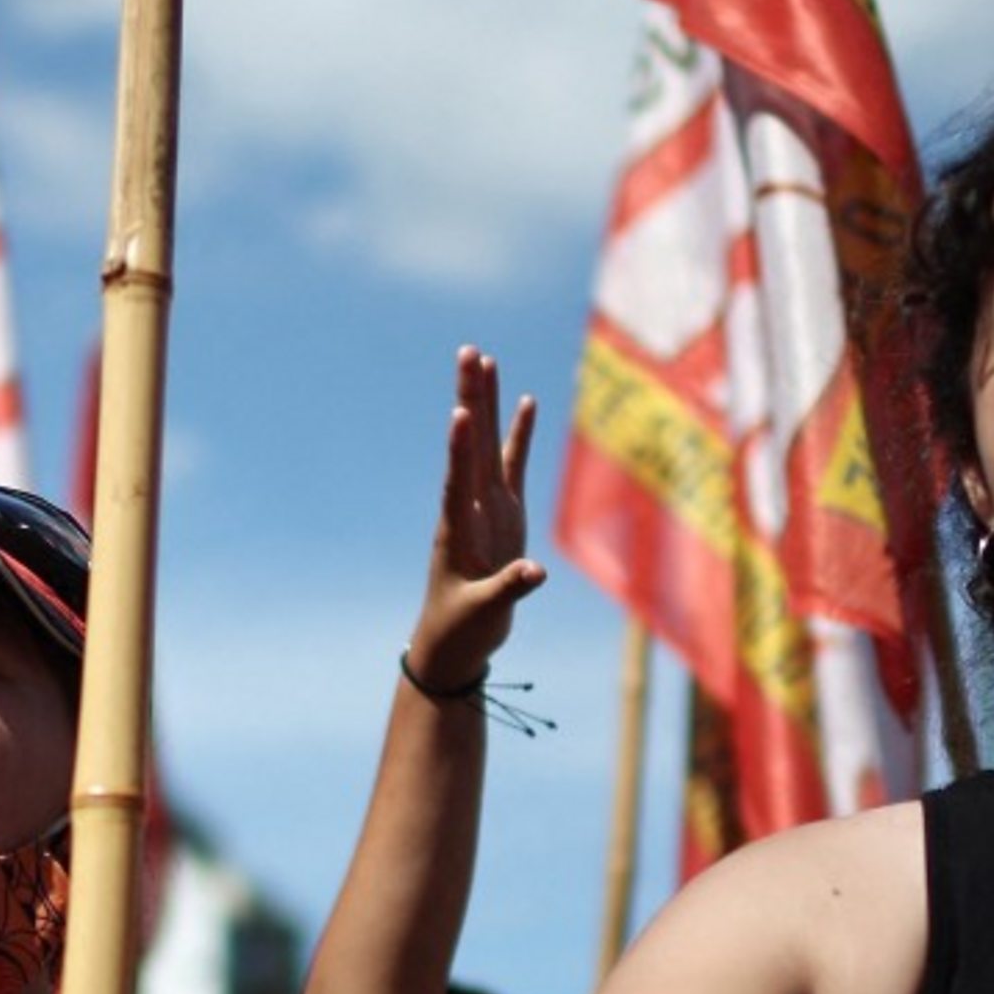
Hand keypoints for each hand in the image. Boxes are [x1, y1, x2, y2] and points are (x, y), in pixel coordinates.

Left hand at [403, 346, 543, 693]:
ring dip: (487, 403)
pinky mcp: (504, 513)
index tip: (459, 411)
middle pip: (469, 443)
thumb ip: (509, 588)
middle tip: (467, 352)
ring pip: (486, 444)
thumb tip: (536, 572)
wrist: (456, 641)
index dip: (459, 447)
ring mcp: (486, 506)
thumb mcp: (483, 612)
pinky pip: (513, 465)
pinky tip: (525, 401)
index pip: (456, 480)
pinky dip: (519, 434)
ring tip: (486, 359)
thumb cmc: (463, 628)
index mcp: (457, 529)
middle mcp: (468, 507)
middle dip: (470, 398)